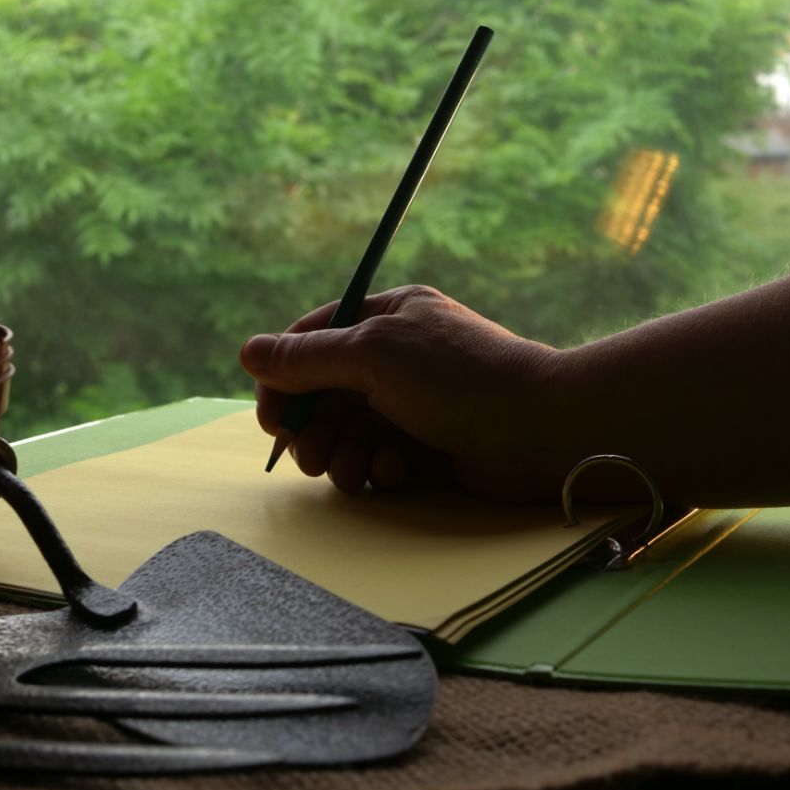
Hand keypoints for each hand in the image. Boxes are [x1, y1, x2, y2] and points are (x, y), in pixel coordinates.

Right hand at [239, 285, 561, 499]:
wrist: (542, 431)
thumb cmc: (459, 379)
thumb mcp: (373, 354)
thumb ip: (306, 356)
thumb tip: (247, 352)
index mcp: (387, 316)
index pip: (313, 339)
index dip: (283, 379)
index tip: (271, 418)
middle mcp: (397, 357)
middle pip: (324, 393)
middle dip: (313, 428)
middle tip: (309, 457)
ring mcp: (413, 403)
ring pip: (347, 433)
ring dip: (342, 456)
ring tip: (353, 471)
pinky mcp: (428, 446)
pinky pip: (379, 459)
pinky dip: (379, 469)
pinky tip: (398, 472)